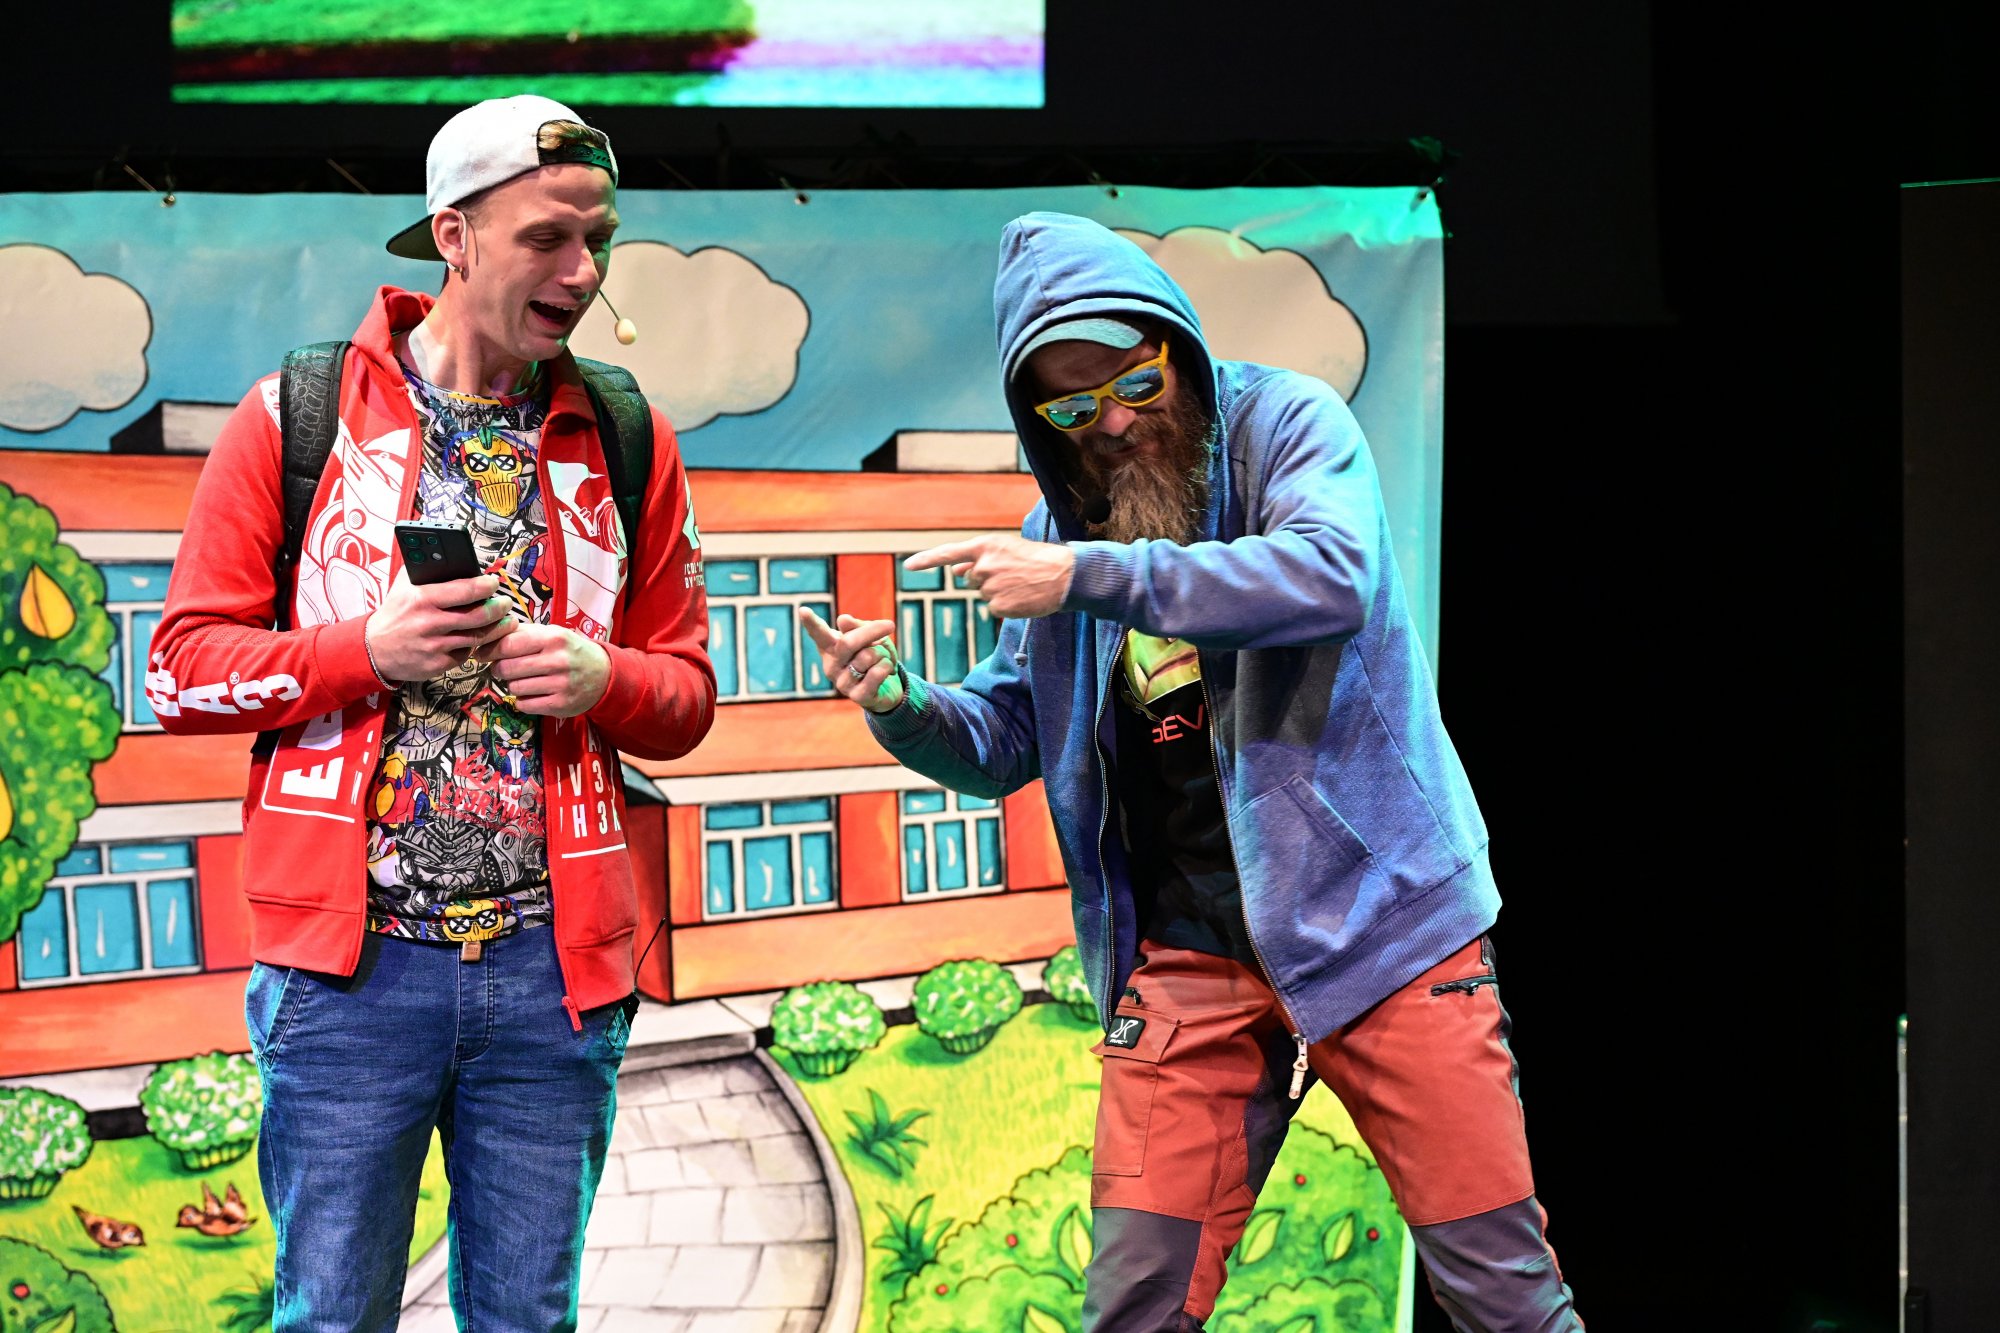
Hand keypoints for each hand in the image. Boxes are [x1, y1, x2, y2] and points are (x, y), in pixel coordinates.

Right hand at [365, 571, 515, 682]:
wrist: (374, 649)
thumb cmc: (395, 613)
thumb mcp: (404, 586)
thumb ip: (426, 570)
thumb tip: (452, 555)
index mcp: (422, 598)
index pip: (465, 590)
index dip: (486, 586)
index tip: (494, 583)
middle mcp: (429, 623)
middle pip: (478, 615)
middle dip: (499, 608)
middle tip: (505, 603)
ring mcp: (435, 646)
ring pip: (478, 637)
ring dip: (497, 628)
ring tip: (506, 620)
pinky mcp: (438, 664)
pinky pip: (466, 653)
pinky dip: (474, 645)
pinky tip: (480, 637)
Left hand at [486, 623, 610, 716]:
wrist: (604, 675)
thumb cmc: (570, 651)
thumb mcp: (552, 634)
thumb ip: (523, 633)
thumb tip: (488, 636)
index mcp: (552, 638)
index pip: (508, 644)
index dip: (489, 650)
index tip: (483, 654)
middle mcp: (557, 661)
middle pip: (506, 668)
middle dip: (499, 669)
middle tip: (505, 668)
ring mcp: (560, 685)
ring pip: (513, 688)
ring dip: (512, 685)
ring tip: (525, 680)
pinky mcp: (560, 705)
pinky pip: (523, 705)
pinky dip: (522, 700)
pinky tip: (533, 693)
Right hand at [798, 609, 903, 713]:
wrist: (889, 686)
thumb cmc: (875, 656)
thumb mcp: (870, 636)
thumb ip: (857, 627)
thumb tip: (842, 620)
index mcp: (830, 647)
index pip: (819, 633)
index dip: (811, 623)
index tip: (803, 610)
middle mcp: (832, 665)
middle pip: (848, 642)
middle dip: (871, 631)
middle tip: (890, 625)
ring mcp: (842, 683)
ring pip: (867, 656)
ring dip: (883, 653)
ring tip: (882, 660)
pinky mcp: (858, 696)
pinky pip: (877, 672)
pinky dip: (887, 666)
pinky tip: (886, 672)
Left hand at [903, 534, 1073, 617]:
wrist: (1064, 575)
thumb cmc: (1036, 558)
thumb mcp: (1005, 549)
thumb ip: (977, 558)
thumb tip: (955, 571)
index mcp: (984, 546)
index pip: (947, 554)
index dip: (926, 560)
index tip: (908, 566)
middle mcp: (983, 566)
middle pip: (971, 579)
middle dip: (987, 578)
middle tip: (1013, 573)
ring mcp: (990, 587)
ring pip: (984, 594)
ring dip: (999, 591)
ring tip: (1021, 583)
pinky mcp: (999, 606)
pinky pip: (995, 608)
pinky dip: (1007, 605)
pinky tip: (1022, 597)